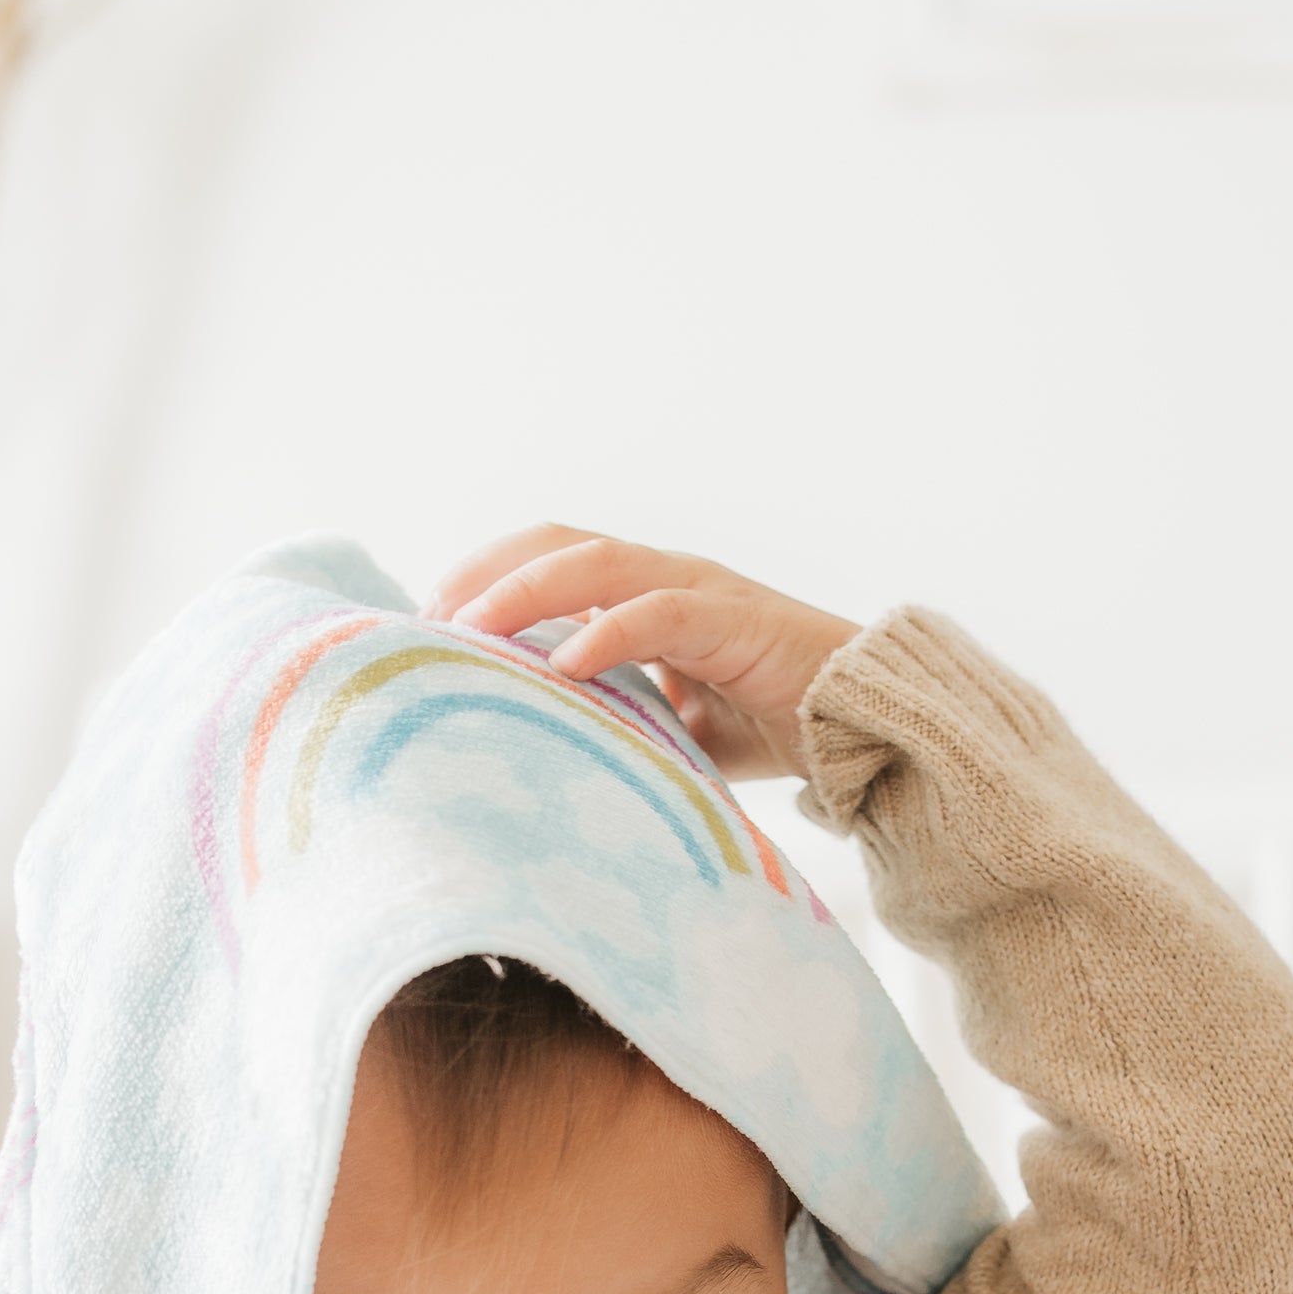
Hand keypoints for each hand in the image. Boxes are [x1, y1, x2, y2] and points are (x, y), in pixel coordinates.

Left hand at [424, 526, 856, 781]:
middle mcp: (665, 577)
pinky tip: (565, 665)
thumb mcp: (668, 723)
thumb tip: (534, 750)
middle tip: (427, 619)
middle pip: (555, 543)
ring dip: (526, 592)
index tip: (428, 625)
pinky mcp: (734, 621)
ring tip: (472, 628)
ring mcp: (699, 591)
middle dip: (485, 573)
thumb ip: (611, 715)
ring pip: (596, 564)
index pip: (548, 559)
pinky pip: (659, 615)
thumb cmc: (770, 726)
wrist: (866, 728)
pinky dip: (607, 634)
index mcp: (645, 592)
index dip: (485, 579)